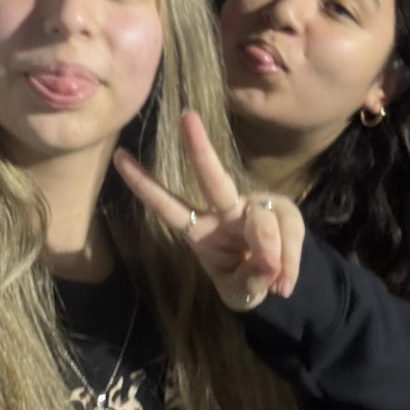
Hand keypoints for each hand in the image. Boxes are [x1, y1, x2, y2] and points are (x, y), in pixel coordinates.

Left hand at [113, 111, 304, 311]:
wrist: (279, 281)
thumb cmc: (245, 281)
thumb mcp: (240, 292)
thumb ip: (249, 280)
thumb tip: (269, 262)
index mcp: (199, 230)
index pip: (168, 206)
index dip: (144, 184)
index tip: (118, 156)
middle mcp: (225, 210)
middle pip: (212, 180)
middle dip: (198, 149)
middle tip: (186, 117)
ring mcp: (255, 206)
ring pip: (261, 221)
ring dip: (270, 252)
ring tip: (276, 282)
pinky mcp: (283, 210)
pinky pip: (289, 230)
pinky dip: (290, 260)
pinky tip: (286, 283)